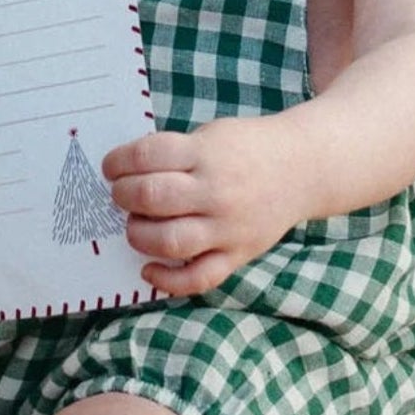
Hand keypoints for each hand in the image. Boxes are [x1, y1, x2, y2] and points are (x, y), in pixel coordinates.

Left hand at [102, 118, 300, 296]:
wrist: (303, 167)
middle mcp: (218, 191)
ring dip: (138, 234)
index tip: (111, 167)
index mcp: (209, 153)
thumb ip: (175, 154)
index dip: (119, 162)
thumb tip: (124, 177)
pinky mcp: (238, 253)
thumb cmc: (248, 149)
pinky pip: (198, 278)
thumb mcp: (213, 135)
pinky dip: (166, 279)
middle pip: (153, 197)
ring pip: (169, 241)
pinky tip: (149, 268)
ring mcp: (229, 226)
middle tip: (121, 194)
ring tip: (137, 224)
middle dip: (123, 196)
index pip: (149, 156)